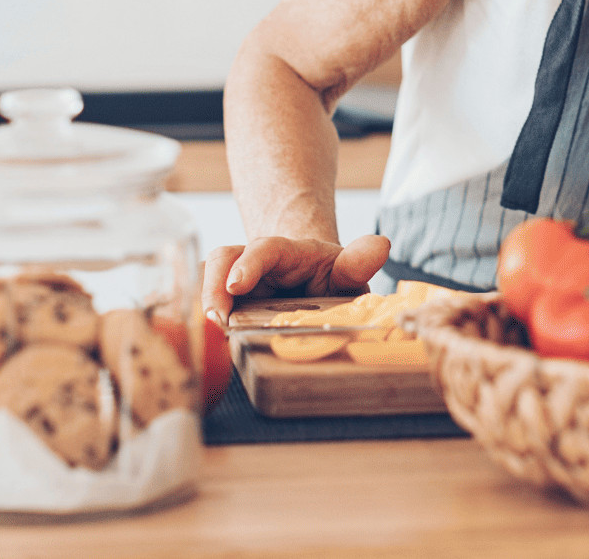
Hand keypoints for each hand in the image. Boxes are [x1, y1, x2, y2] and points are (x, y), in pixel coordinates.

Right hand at [199, 233, 391, 322]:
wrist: (315, 279)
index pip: (264, 248)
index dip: (248, 264)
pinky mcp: (231, 304)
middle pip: (223, 259)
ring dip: (207, 305)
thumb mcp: (347, 269)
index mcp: (288, 252)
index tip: (236, 286)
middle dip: (213, 287)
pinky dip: (207, 321)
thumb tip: (380, 245)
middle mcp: (257, 262)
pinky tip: (212, 342)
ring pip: (210, 279)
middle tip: (217, 320)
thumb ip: (358, 261)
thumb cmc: (331, 275)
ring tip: (214, 334)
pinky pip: (211, 305)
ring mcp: (240, 282)